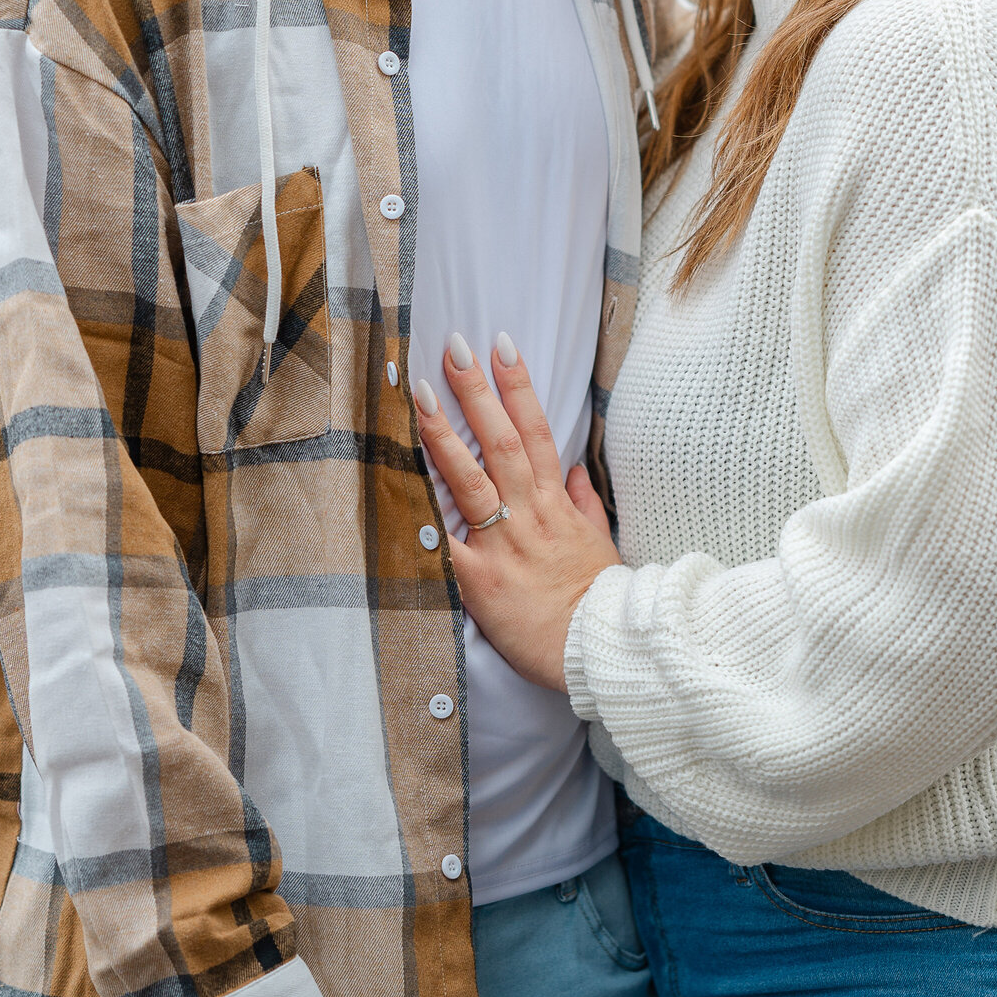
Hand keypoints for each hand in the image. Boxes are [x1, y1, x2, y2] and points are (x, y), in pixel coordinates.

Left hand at [415, 334, 620, 690]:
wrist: (599, 649)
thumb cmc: (598, 600)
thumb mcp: (600, 544)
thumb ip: (584, 503)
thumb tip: (575, 469)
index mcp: (556, 504)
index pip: (538, 431)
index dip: (519, 387)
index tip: (502, 347)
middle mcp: (530, 514)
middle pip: (502, 441)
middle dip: (478, 392)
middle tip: (455, 348)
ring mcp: (505, 543)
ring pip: (472, 478)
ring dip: (445, 434)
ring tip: (422, 394)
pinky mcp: (481, 580)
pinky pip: (444, 542)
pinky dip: (422, 514)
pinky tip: (396, 482)